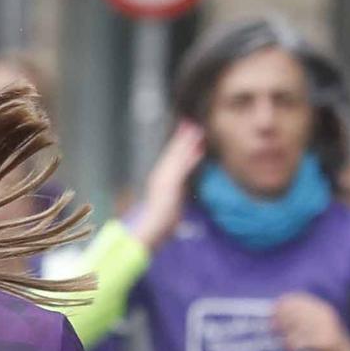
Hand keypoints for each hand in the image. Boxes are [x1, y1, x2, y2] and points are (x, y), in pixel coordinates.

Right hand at [131, 122, 207, 249]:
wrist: (151, 228)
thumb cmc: (158, 224)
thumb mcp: (167, 211)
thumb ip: (171, 204)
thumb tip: (178, 208)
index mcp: (160, 181)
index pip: (170, 159)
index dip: (177, 146)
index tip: (184, 134)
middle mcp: (161, 176)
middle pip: (173, 153)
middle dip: (182, 138)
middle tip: (190, 123)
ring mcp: (165, 178)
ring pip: (177, 156)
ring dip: (186, 142)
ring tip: (196, 129)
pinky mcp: (171, 183)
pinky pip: (182, 167)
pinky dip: (190, 157)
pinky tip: (198, 149)